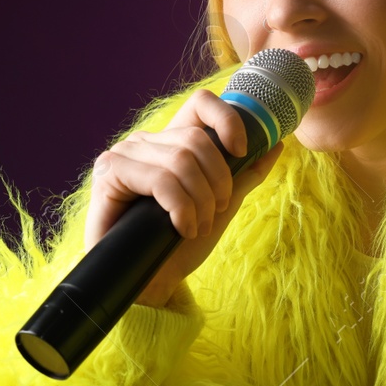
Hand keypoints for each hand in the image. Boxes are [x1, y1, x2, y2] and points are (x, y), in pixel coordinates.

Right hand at [84, 89, 283, 307]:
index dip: (227, 119)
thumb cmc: (181, 244)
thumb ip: (246, 173)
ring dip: (200, 202)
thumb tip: (276, 143)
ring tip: (196, 227)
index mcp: (172, 142)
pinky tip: (181, 229)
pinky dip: (180, 208)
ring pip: (181, 161)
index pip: (200, 104)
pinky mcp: (109, 172)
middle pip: (197, 139)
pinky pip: (160, 180)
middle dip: (218, 181)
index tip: (242, 152)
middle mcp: (147, 142)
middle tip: (216, 211)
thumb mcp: (222, 205)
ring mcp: (125, 154)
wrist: (151, 281)